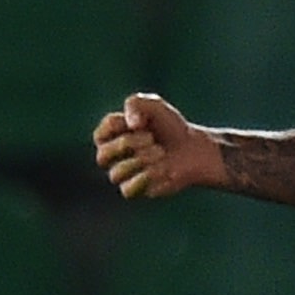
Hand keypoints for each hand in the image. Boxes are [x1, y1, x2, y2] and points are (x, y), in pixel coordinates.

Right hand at [94, 93, 222, 199]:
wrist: (194, 148)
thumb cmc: (170, 126)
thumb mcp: (154, 105)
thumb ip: (135, 104)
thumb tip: (132, 125)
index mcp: (110, 136)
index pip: (100, 135)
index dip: (120, 128)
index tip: (142, 122)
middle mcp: (113, 157)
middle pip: (103, 157)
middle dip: (127, 145)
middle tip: (151, 138)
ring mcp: (125, 174)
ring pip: (115, 175)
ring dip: (141, 161)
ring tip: (161, 152)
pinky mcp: (138, 189)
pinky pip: (127, 190)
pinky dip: (145, 178)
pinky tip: (163, 169)